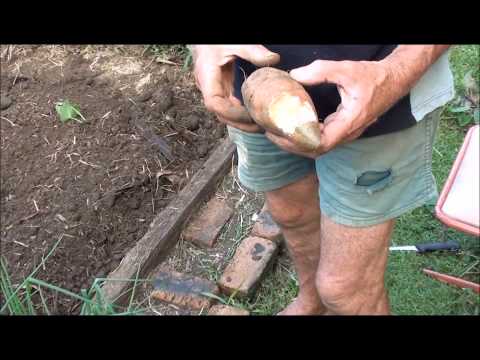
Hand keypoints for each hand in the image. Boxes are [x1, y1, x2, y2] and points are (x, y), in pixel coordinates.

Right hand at [192, 45, 279, 132]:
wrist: (205, 40)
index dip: (231, 113)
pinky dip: (239, 113)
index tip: (250, 115)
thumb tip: (274, 59)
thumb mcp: (235, 43)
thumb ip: (253, 51)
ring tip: (260, 125)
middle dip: (239, 123)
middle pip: (220, 114)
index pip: (214, 104)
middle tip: (260, 127)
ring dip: (240, 122)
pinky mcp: (219, 89)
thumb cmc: (216, 41)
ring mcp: (212, 90)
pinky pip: (228, 106)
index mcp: (206, 77)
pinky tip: (253, 115)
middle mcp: (206, 87)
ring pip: (224, 113)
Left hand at [266, 59, 398, 157]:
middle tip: (271, 135)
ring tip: (278, 133)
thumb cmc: (373, 77)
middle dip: (292, 145)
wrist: (394, 80)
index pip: (320, 144)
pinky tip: (293, 127)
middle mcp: (347, 133)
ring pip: (318, 147)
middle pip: (315, 150)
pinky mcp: (343, 129)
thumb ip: (320, 71)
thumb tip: (294, 75)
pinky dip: (306, 137)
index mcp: (349, 123)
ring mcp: (346, 133)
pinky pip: (322, 139)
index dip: (298, 143)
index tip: (280, 134)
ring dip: (298, 143)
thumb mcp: (346, 70)